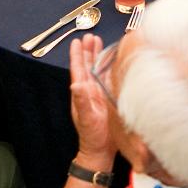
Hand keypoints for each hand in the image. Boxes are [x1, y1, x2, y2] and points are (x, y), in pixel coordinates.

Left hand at [67, 34, 114, 162]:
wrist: (102, 151)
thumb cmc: (93, 137)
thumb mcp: (87, 118)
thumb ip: (82, 101)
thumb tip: (76, 84)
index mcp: (83, 92)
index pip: (79, 69)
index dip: (78, 55)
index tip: (77, 41)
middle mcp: (90, 90)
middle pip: (88, 66)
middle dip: (88, 50)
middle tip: (90, 36)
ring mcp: (99, 94)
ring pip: (97, 70)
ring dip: (97, 56)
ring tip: (98, 42)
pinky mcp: (109, 98)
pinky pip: (108, 78)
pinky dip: (109, 67)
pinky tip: (112, 60)